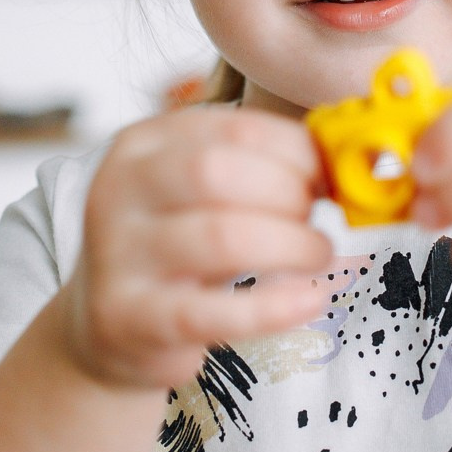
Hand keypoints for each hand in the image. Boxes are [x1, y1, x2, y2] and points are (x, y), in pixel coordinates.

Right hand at [65, 106, 333, 390]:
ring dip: (291, 246)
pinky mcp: (130, 318)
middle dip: (288, 194)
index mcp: (142, 144)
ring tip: (317, 255)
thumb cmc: (176, 248)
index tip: (328, 176)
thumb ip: (256, 168)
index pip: (236, 125)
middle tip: (317, 219)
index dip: (298, 150)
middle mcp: (119, 190)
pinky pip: (213, 311)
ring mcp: (118, 255)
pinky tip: (309, 300)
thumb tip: (342, 163)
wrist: (110, 326)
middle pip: (217, 172)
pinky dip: (274, 307)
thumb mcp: (200, 194)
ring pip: (221, 237)